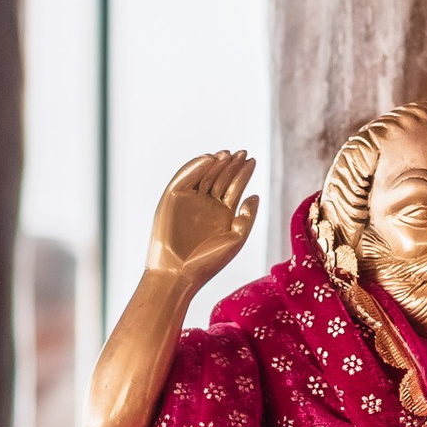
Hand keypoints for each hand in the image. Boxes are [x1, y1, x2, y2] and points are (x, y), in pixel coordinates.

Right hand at [149, 149, 258, 288]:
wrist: (178, 274)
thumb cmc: (208, 262)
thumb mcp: (236, 239)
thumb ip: (247, 217)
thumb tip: (255, 195)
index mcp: (223, 214)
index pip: (234, 187)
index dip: (243, 173)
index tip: (252, 160)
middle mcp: (206, 205)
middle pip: (220, 177)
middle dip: (231, 165)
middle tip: (241, 153)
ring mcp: (189, 201)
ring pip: (203, 175)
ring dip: (215, 164)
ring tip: (227, 155)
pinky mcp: (171, 199)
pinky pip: (184, 178)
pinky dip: (195, 167)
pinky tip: (209, 160)